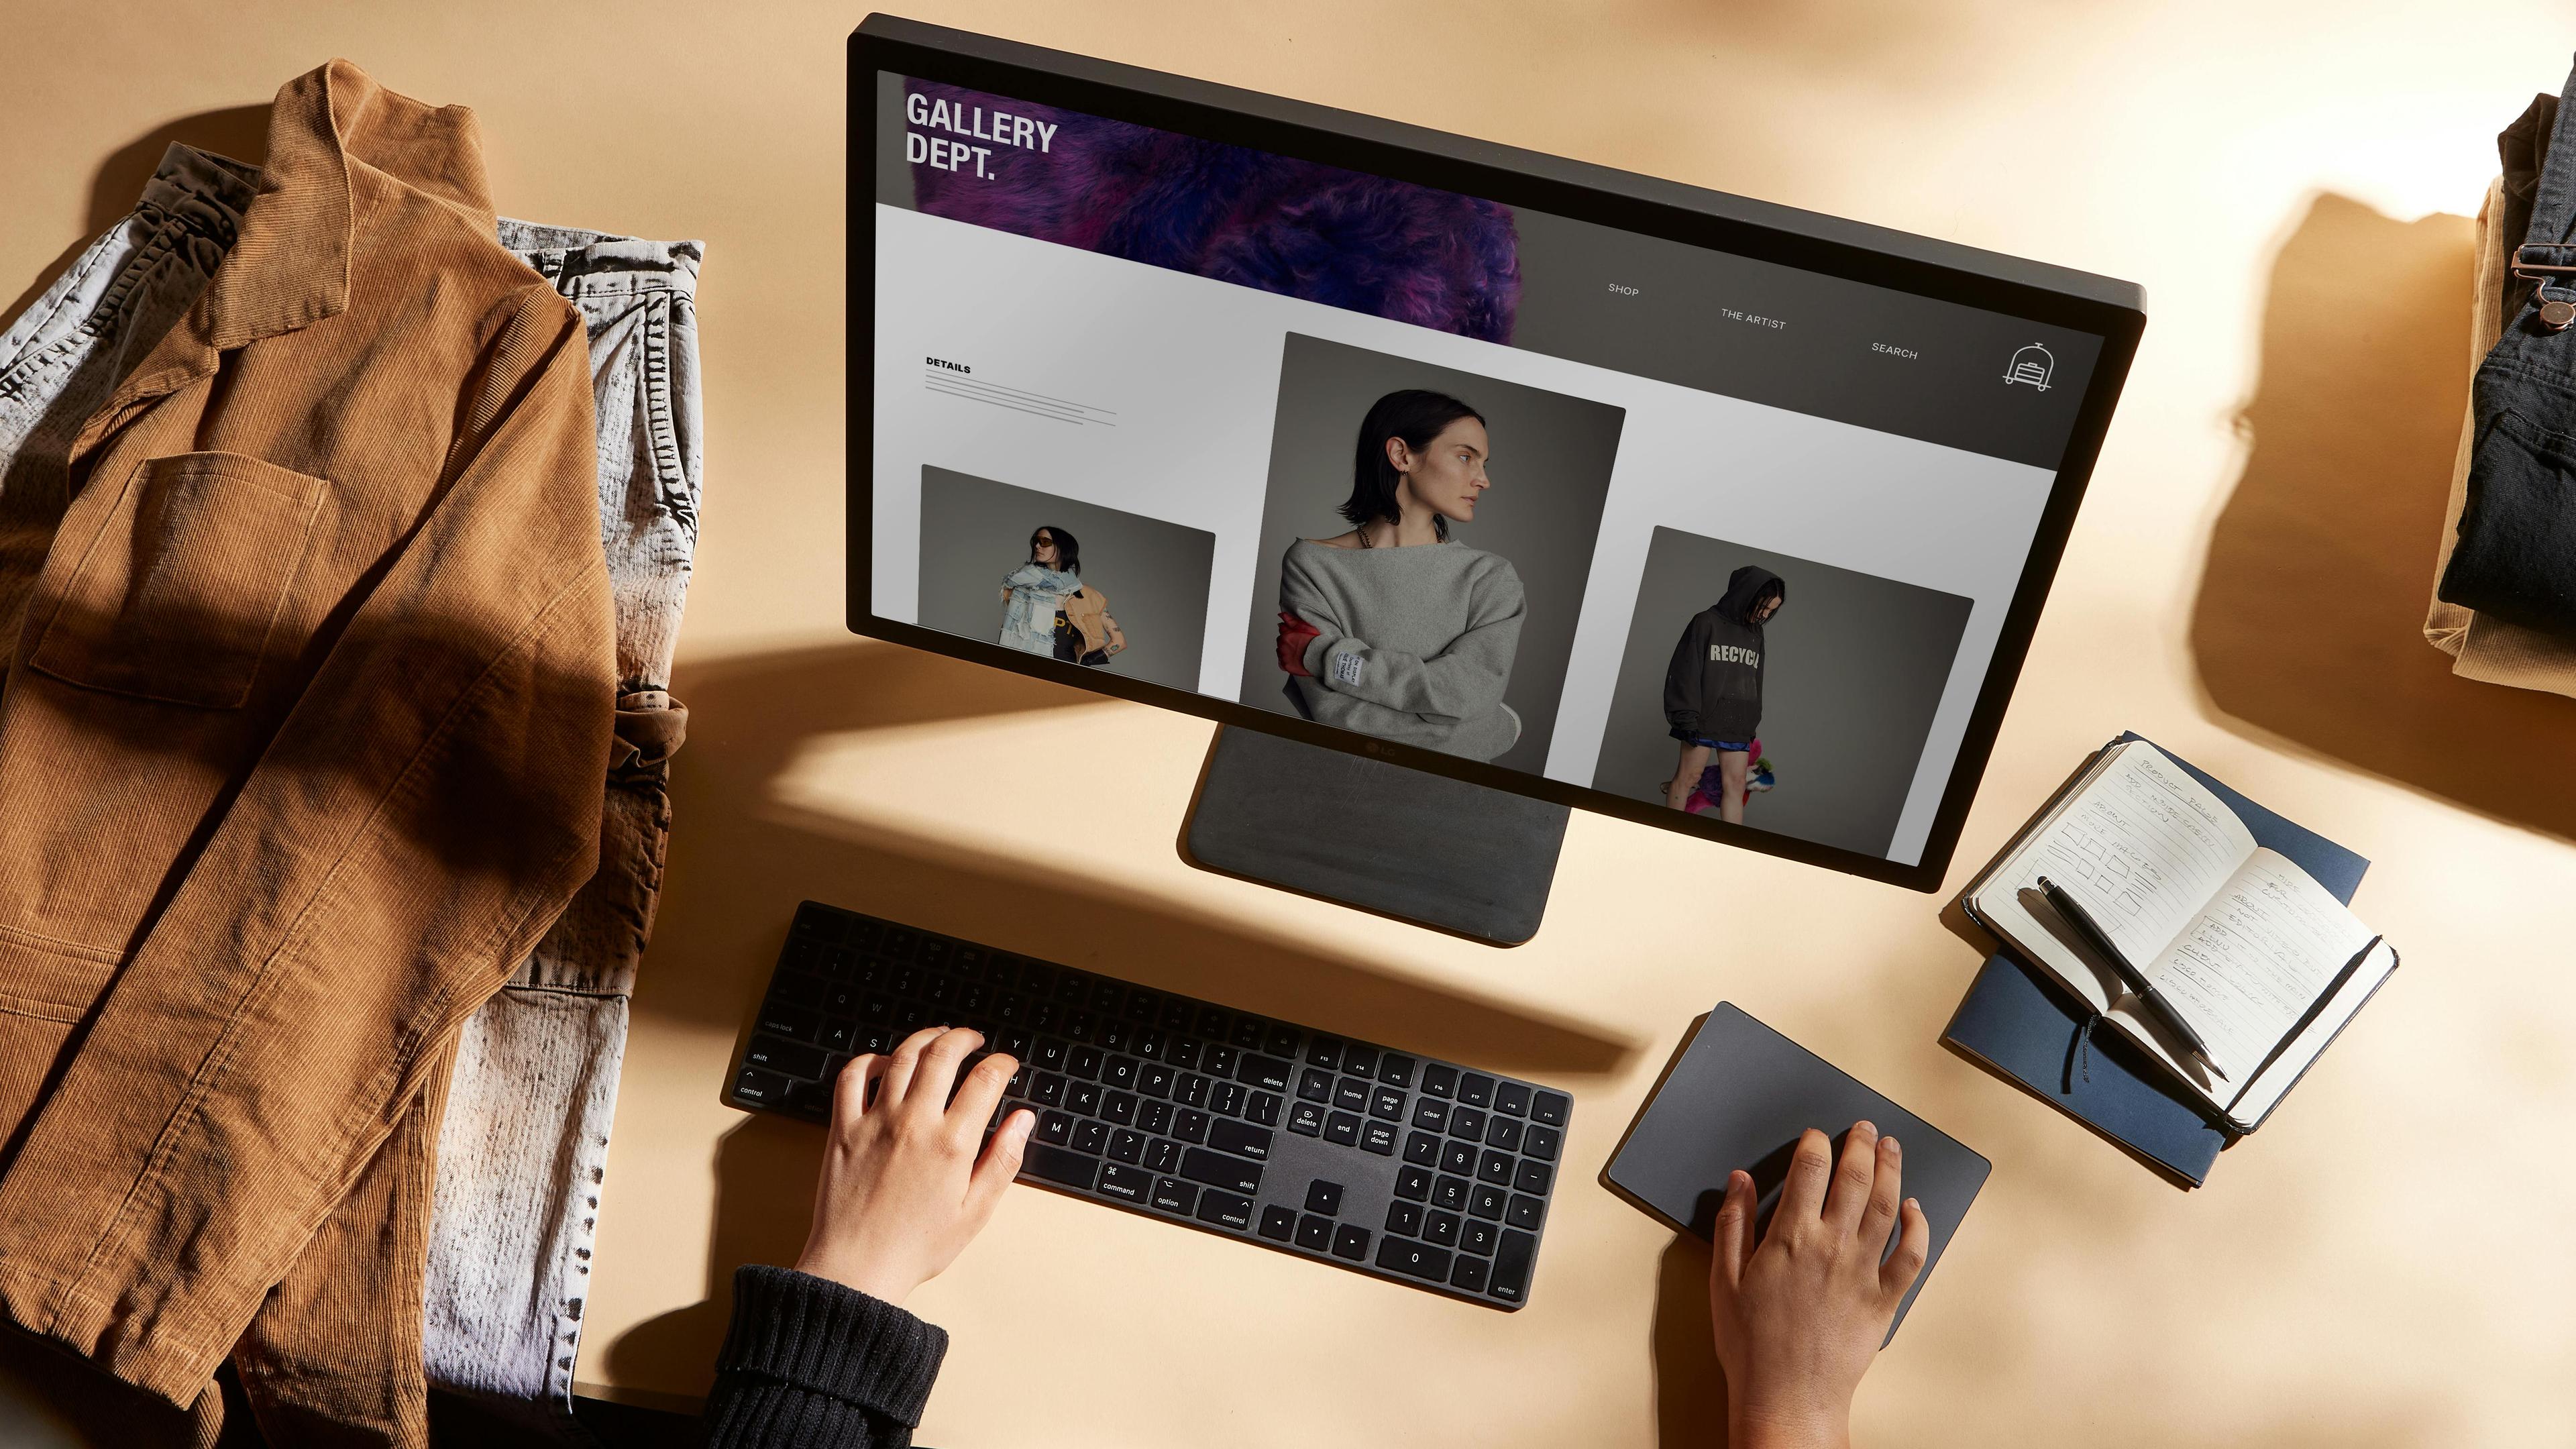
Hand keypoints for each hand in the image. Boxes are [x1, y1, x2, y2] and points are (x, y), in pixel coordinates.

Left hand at [792, 1025, 1034, 1306]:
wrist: (856, 1269)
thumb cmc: (917, 1248)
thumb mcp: (975, 1213)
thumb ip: (1003, 1160)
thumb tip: (1022, 1120)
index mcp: (952, 1144)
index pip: (985, 1080)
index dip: (1002, 1064)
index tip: (1007, 1064)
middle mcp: (914, 1123)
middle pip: (944, 1055)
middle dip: (965, 1038)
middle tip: (974, 1039)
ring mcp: (875, 1122)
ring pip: (902, 1057)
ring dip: (924, 1039)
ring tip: (937, 1038)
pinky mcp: (843, 1128)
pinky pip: (852, 1077)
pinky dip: (870, 1060)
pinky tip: (884, 1062)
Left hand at [1277, 610, 1319, 675]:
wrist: (1323, 658)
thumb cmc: (1317, 642)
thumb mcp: (1306, 627)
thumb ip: (1292, 620)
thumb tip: (1281, 615)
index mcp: (1287, 634)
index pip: (1282, 629)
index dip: (1290, 631)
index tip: (1296, 635)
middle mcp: (1283, 645)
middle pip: (1281, 640)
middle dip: (1287, 640)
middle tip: (1299, 644)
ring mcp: (1284, 656)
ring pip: (1280, 650)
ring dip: (1286, 650)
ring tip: (1298, 651)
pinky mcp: (1286, 665)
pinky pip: (1281, 662)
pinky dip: (1286, 660)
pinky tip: (1294, 659)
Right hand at [1708, 1122, 1928, 1448]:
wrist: (1788, 1397)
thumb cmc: (1750, 1344)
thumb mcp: (1724, 1279)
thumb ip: (1733, 1223)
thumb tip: (1738, 1180)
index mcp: (1790, 1238)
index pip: (1810, 1169)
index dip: (1816, 1144)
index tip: (1816, 1136)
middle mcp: (1832, 1246)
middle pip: (1854, 1178)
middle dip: (1860, 1144)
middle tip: (1864, 1127)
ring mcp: (1864, 1271)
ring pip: (1886, 1206)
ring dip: (1891, 1169)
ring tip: (1891, 1147)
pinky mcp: (1885, 1299)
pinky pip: (1913, 1254)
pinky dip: (1918, 1226)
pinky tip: (1914, 1208)